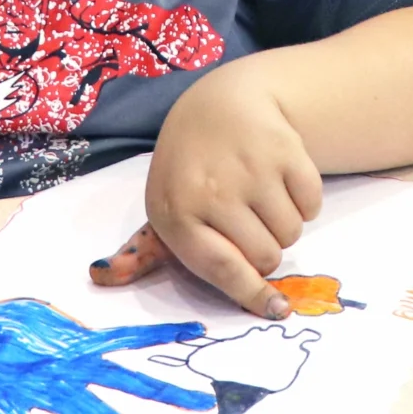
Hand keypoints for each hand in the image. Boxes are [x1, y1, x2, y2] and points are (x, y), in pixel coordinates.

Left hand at [136, 67, 319, 317]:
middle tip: (249, 224)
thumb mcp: (163, 206)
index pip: (222, 267)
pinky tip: (281, 182)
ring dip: (284, 225)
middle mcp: (212, 190)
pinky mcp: (285, 149)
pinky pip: (311, 204)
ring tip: (261, 200)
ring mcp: (251, 168)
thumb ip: (141, 252)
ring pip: (291, 233)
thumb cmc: (190, 169)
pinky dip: (304, 202)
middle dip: (264, 250)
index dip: (251, 293)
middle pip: (266, 256)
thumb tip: (101, 279)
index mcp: (175, 211)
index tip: (275, 308)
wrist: (220, 105)